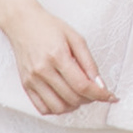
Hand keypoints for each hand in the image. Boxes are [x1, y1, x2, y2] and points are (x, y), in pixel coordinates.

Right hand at [0, 0, 114, 118]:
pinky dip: (57, 109)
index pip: (82, 85)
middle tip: (95, 92)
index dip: (99, 94)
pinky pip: (43, 108)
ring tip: (80, 96)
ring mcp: (32, 80)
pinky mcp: (26, 86)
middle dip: (89, 99)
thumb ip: (89, 62)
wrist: (23, 24)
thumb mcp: (75, 38)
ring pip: (58, 108)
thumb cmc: (49, 28)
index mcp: (57, 56)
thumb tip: (99, 84)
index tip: (110, 97)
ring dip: (74, 106)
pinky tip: (64, 99)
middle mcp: (43, 70)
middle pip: (72, 98)